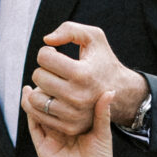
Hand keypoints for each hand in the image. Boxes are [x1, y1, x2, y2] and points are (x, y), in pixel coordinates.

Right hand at [24, 87, 124, 156]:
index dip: (58, 90)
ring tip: (32, 86)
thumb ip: (102, 112)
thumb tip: (110, 90)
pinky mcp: (43, 148)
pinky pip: (34, 129)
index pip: (61, 104)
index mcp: (73, 124)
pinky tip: (29, 101)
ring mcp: (50, 138)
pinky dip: (30, 115)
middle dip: (43, 92)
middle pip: (47, 107)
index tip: (57, 74)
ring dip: (33, 101)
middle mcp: (60, 130)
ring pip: (37, 115)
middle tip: (42, 77)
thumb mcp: (103, 132)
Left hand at [30, 22, 146, 135]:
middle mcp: (78, 96)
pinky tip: (51, 96)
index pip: (44, 58)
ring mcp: (74, 114)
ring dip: (40, 88)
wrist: (121, 91)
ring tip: (52, 83)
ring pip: (35, 98)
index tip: (55, 55)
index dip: (46, 52)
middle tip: (55, 70)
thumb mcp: (94, 37)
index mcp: (82, 73)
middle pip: (38, 77)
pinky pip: (39, 115)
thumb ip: (69, 29)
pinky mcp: (70, 126)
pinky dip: (41, 104)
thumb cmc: (102, 61)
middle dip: (43, 70)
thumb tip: (47, 40)